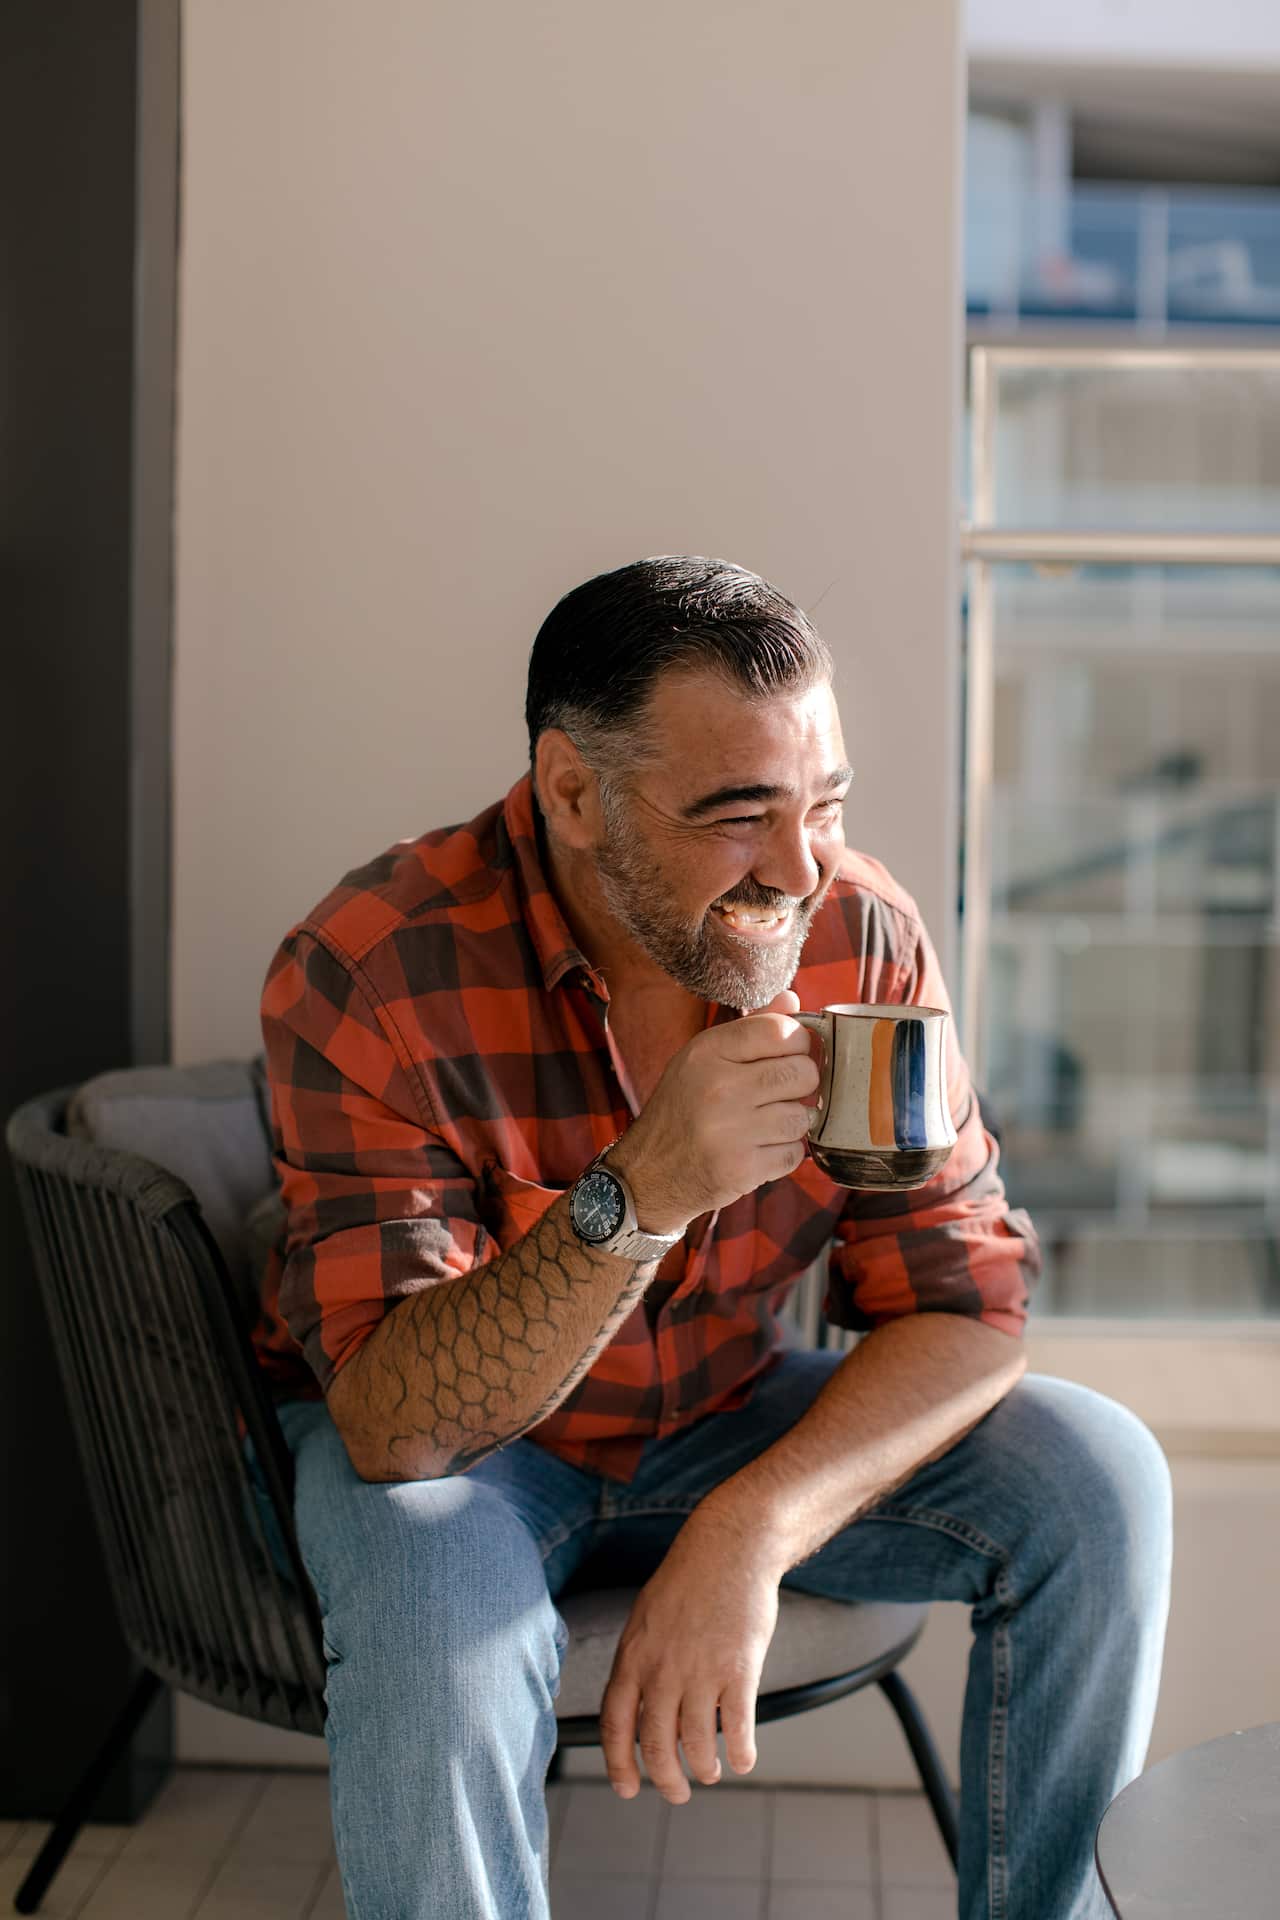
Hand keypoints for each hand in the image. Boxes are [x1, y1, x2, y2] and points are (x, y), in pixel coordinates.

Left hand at [598, 1512, 781, 1804]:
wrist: (730, 1547)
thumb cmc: (688, 1581)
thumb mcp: (646, 1618)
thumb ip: (639, 1663)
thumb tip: (637, 1709)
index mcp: (632, 1656)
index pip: (615, 1725)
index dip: (619, 1764)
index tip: (627, 1790)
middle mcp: (662, 1669)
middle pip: (656, 1745)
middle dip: (666, 1780)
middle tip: (678, 1793)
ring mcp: (701, 1670)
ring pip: (696, 1744)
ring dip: (704, 1768)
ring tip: (711, 1773)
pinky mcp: (739, 1669)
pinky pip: (737, 1728)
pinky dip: (740, 1752)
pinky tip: (743, 1759)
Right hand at [608, 989, 817, 1235]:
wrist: (646, 1173)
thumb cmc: (680, 1109)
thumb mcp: (701, 1059)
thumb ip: (749, 1029)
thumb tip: (791, 1000)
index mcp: (708, 1051)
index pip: (783, 1031)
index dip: (797, 1043)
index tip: (786, 1056)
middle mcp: (720, 1087)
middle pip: (803, 1072)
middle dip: (800, 1084)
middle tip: (779, 1093)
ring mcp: (732, 1131)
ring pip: (802, 1116)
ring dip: (790, 1123)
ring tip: (763, 1125)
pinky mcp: (743, 1169)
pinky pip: (794, 1153)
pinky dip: (782, 1154)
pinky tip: (757, 1150)